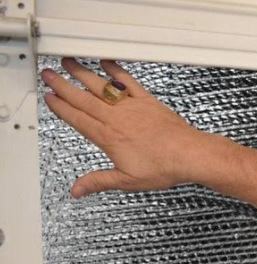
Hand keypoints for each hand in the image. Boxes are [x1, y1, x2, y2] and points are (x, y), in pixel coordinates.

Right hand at [40, 58, 210, 197]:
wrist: (190, 155)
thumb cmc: (164, 166)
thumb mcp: (127, 181)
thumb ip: (99, 182)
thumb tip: (78, 190)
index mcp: (108, 137)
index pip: (77, 118)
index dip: (60, 108)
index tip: (49, 98)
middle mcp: (117, 119)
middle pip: (83, 99)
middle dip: (63, 86)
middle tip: (48, 75)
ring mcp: (132, 107)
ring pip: (102, 87)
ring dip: (83, 73)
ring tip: (69, 63)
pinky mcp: (148, 101)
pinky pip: (128, 82)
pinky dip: (116, 71)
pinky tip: (107, 63)